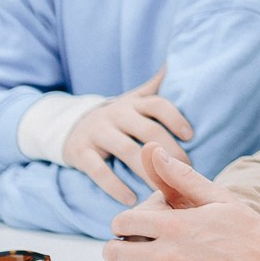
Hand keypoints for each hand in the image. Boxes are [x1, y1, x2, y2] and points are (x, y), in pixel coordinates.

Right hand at [63, 69, 194, 205]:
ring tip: (164, 187)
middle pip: (147, 130)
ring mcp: (97, 133)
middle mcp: (116, 114)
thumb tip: (179, 62)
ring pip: (126, 151)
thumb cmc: (116, 116)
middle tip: (186, 168)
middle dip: (169, 150)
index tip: (190, 135)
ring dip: (147, 171)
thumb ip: (156, 85)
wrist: (69, 126)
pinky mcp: (81, 152)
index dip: (175, 117)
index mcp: (133, 103)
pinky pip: (99, 171)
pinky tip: (130, 198)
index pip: (158, 104)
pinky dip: (114, 186)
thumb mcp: (134, 99)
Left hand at [103, 153, 259, 260]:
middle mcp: (170, 255)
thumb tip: (153, 150)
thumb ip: (181, 177)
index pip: (123, 222)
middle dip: (115, 247)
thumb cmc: (249, 230)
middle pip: (115, 252)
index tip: (130, 226)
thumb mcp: (218, 198)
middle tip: (125, 247)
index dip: (121, 222)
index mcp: (176, 225)